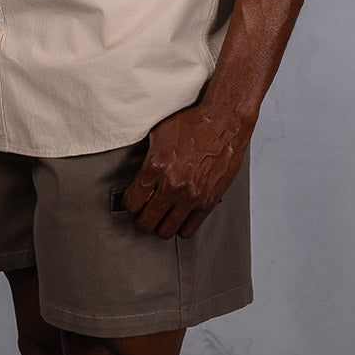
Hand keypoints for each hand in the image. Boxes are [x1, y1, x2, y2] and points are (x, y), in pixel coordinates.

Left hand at [121, 104, 249, 239]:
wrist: (224, 122)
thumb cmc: (193, 124)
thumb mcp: (159, 134)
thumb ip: (147, 158)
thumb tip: (138, 177)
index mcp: (155, 166)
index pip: (131, 202)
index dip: (129, 203)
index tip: (133, 200)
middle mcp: (171, 185)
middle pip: (145, 222)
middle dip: (142, 217)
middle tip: (146, 209)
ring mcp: (190, 196)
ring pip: (165, 231)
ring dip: (161, 224)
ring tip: (163, 214)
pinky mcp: (207, 202)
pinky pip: (188, 230)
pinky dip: (181, 226)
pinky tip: (180, 214)